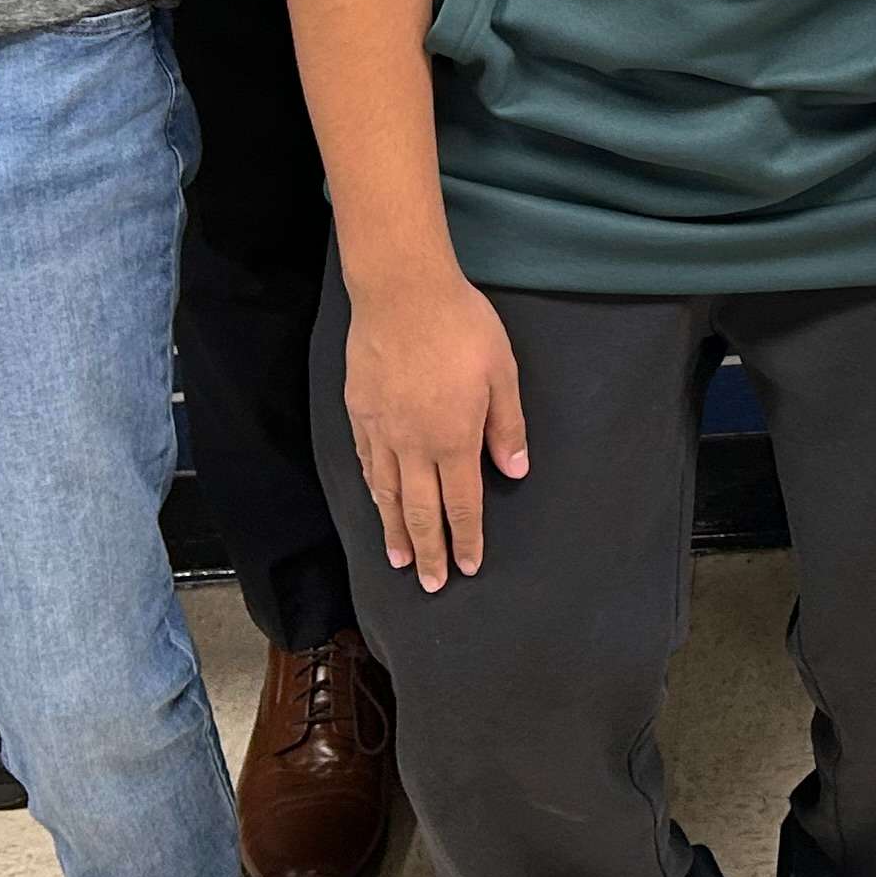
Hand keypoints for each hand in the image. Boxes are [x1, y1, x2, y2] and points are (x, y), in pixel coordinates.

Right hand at [345, 263, 528, 589]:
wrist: (401, 292)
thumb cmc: (460, 326)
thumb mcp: (502, 371)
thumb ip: (507, 424)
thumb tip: (515, 470)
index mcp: (453, 439)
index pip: (461, 504)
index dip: (467, 538)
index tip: (469, 566)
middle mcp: (414, 445)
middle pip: (421, 512)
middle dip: (429, 552)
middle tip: (430, 584)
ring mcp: (382, 431)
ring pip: (388, 495)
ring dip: (395, 532)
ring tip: (398, 560)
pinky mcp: (359, 412)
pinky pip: (367, 464)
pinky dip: (374, 492)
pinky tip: (377, 502)